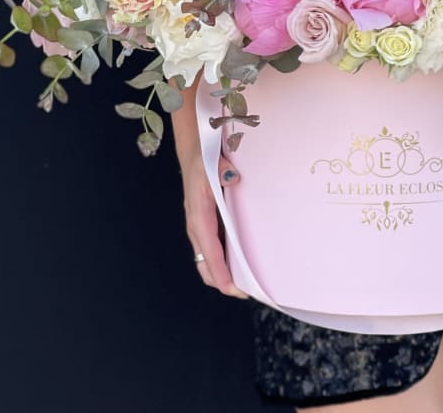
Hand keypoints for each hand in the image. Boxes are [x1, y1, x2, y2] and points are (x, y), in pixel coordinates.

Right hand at [180, 150, 247, 298]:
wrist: (194, 152)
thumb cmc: (203, 159)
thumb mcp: (212, 161)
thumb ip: (223, 170)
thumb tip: (233, 179)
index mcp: (198, 216)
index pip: (209, 252)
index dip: (221, 274)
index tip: (234, 289)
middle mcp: (196, 227)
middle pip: (206, 266)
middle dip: (224, 282)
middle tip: (248, 291)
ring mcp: (199, 228)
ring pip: (208, 261)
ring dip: (223, 274)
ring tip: (247, 282)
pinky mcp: (204, 225)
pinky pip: (212, 250)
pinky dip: (223, 262)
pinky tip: (241, 261)